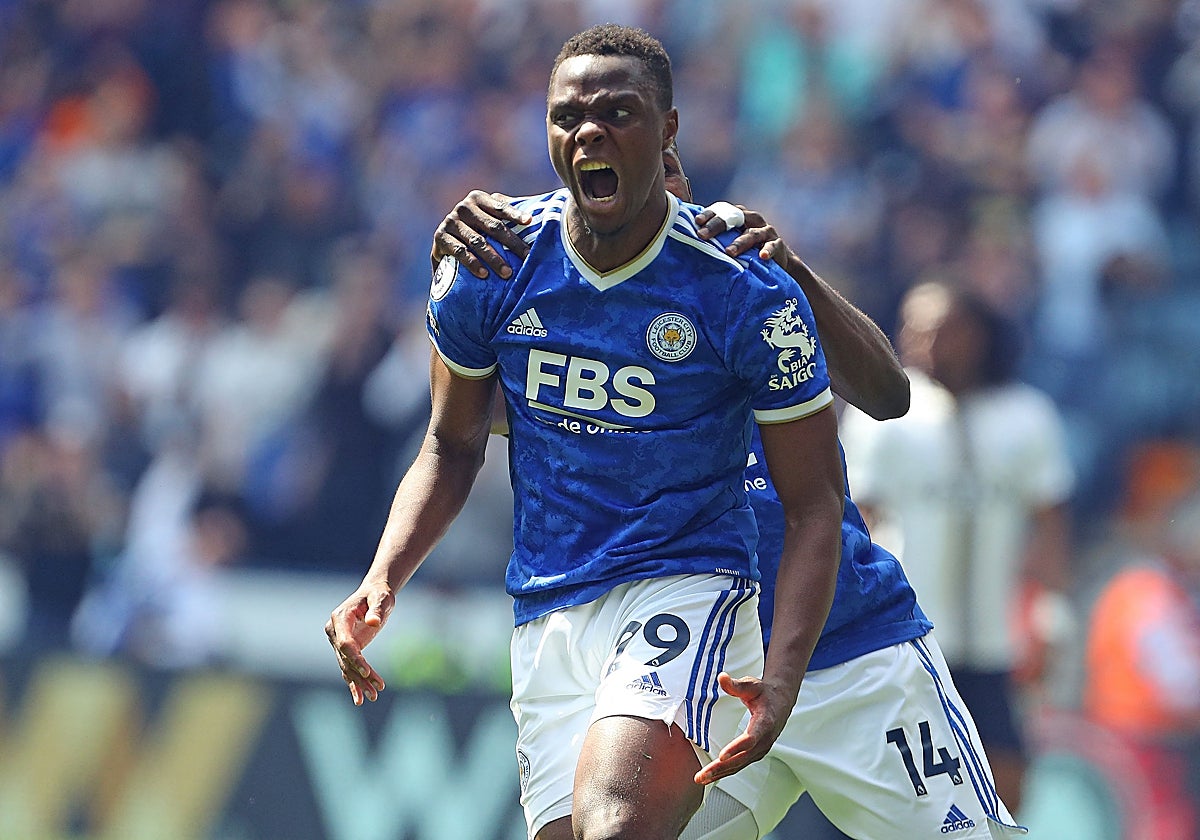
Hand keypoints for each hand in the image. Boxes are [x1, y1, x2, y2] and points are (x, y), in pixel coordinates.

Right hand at [325, 581, 394, 704]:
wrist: (373, 594)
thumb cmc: (378, 594)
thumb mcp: (381, 598)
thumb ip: (377, 609)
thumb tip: (373, 622)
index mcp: (340, 618)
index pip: (345, 643)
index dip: (355, 658)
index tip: (367, 670)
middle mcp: (334, 631)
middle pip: (346, 658)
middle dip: (360, 675)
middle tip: (376, 690)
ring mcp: (337, 641)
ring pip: (347, 666)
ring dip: (360, 682)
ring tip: (373, 696)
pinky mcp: (345, 649)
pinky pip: (348, 668)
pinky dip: (354, 683)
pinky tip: (360, 698)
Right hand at [430, 191, 530, 278]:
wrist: (444, 246)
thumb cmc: (475, 231)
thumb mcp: (488, 219)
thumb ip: (505, 213)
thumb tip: (537, 215)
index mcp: (478, 199)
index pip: (500, 207)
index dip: (515, 214)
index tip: (529, 221)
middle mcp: (463, 207)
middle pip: (493, 226)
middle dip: (512, 243)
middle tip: (527, 257)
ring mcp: (450, 222)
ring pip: (478, 241)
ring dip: (494, 258)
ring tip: (507, 273)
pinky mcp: (440, 238)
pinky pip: (460, 252)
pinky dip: (473, 263)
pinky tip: (484, 274)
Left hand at [694, 205, 796, 267]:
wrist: (777, 261)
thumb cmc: (748, 250)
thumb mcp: (731, 241)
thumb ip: (716, 237)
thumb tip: (686, 237)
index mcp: (739, 216)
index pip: (722, 210)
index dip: (709, 214)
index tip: (696, 222)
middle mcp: (752, 220)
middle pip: (735, 217)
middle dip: (717, 225)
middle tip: (702, 235)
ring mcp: (766, 231)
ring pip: (752, 234)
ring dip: (740, 242)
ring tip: (729, 252)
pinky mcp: (777, 244)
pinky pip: (772, 246)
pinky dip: (767, 250)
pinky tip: (762, 256)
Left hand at [694, 671, 793, 784]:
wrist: (780, 702)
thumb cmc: (764, 692)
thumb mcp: (752, 685)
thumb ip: (736, 684)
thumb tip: (721, 677)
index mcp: (766, 722)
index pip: (751, 738)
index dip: (736, 747)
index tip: (721, 756)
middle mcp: (765, 740)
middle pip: (742, 758)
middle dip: (721, 768)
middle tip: (701, 775)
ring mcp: (761, 749)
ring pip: (739, 765)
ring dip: (720, 773)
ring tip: (700, 779)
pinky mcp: (755, 753)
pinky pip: (740, 765)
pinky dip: (725, 772)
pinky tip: (710, 776)